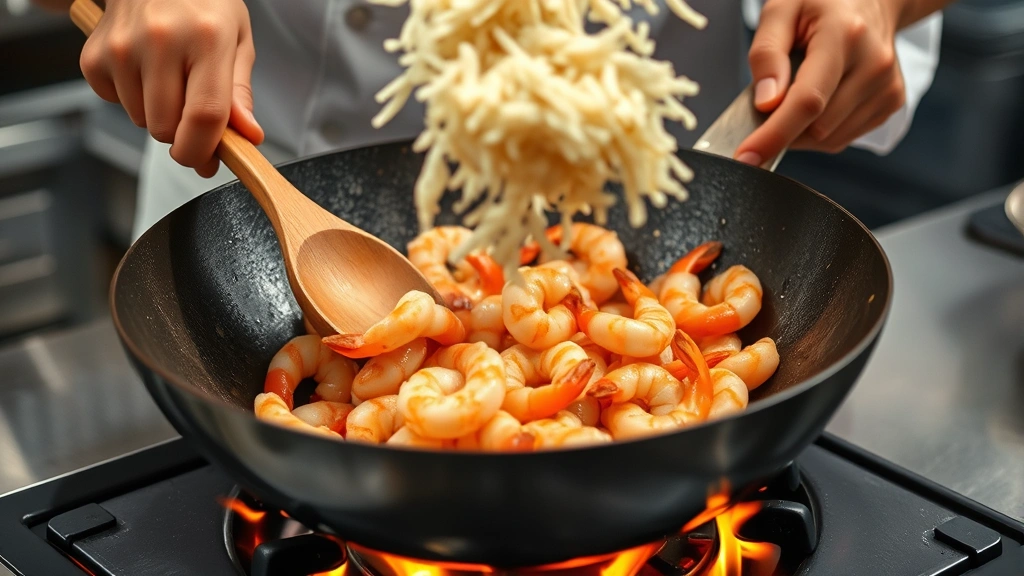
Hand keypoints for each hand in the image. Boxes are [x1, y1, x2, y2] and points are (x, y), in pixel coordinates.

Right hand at [79, 0, 263, 176]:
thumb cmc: (202, 5)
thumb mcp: (237, 40)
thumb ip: (239, 93)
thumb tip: (247, 136)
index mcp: (207, 38)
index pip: (205, 115)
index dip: (205, 150)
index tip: (207, 161)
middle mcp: (161, 40)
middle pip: (167, 128)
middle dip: (183, 134)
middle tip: (192, 110)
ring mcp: (122, 47)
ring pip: (141, 121)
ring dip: (157, 114)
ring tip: (169, 77)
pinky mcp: (95, 54)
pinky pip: (115, 103)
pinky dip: (131, 97)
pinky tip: (143, 68)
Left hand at [734, 0, 905, 164]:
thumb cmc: (821, 2)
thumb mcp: (780, 10)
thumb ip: (767, 54)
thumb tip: (766, 103)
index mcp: (845, 36)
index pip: (808, 101)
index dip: (774, 134)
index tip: (747, 157)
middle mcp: (874, 64)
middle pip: (816, 127)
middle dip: (782, 126)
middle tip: (772, 98)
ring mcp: (887, 86)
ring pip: (828, 139)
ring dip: (800, 131)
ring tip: (798, 91)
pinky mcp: (891, 102)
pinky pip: (842, 138)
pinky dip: (819, 131)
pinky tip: (820, 100)